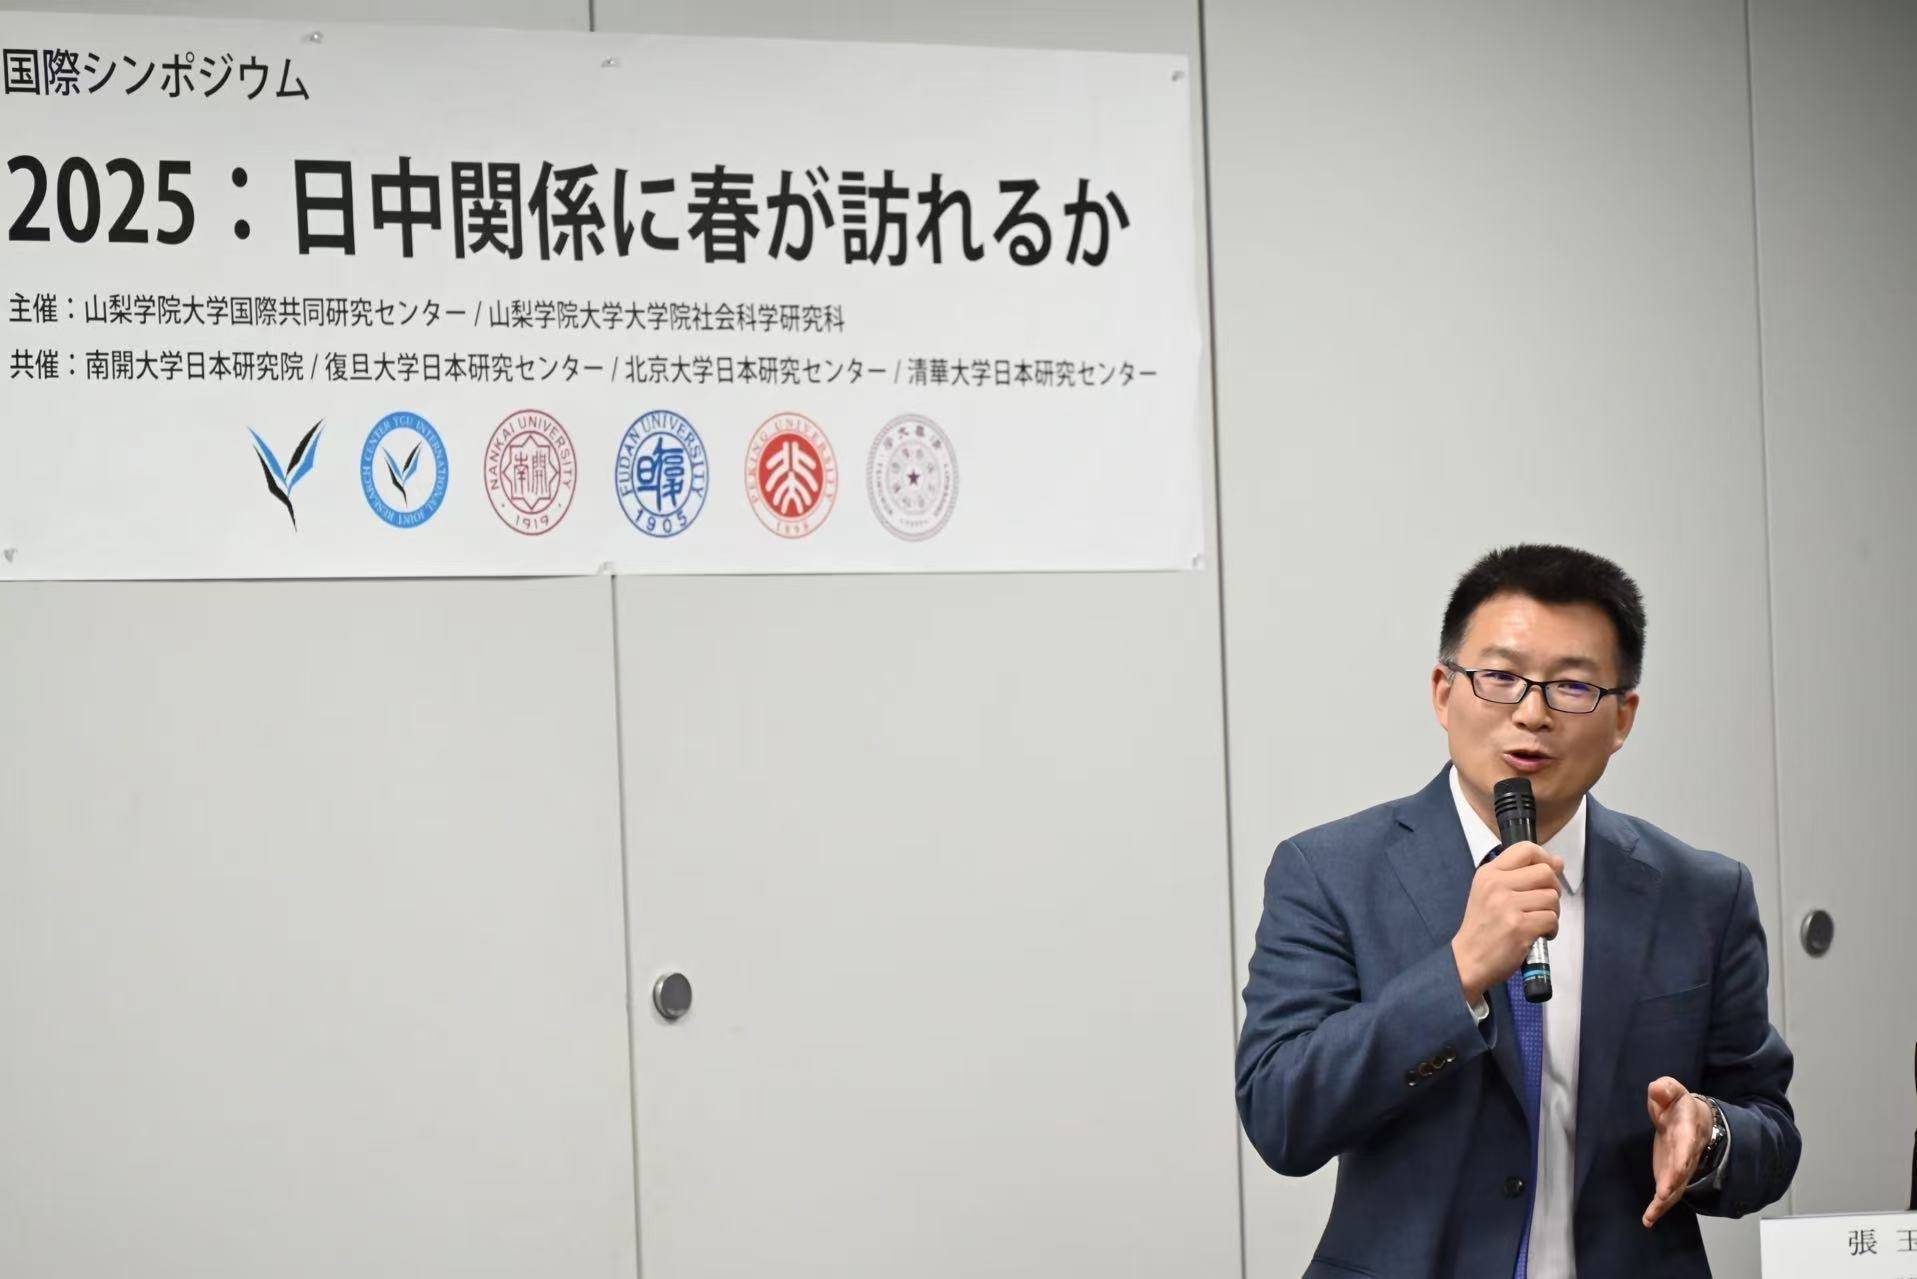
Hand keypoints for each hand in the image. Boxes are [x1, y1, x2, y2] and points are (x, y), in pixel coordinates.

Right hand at [1449, 841, 1563, 998]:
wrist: (1467, 960)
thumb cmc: (1482, 928)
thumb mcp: (1492, 893)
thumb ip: (1523, 876)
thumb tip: (1558, 862)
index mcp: (1489, 873)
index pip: (1526, 849)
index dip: (1545, 858)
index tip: (1548, 873)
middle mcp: (1496, 885)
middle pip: (1546, 872)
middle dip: (1553, 889)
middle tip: (1542, 904)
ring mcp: (1507, 906)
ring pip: (1552, 898)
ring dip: (1552, 913)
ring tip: (1537, 922)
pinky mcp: (1519, 927)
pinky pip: (1552, 919)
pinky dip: (1551, 930)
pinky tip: (1538, 934)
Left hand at [1642, 1077, 1711, 1226]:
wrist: (1690, 1118)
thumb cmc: (1678, 1105)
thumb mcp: (1671, 1090)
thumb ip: (1665, 1089)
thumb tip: (1657, 1089)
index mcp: (1687, 1131)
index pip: (1687, 1144)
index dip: (1684, 1156)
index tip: (1681, 1166)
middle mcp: (1686, 1154)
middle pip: (1682, 1171)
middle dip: (1673, 1183)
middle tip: (1662, 1195)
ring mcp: (1679, 1168)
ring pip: (1675, 1188)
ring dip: (1664, 1201)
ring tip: (1652, 1215)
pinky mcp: (1669, 1176)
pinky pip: (1666, 1194)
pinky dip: (1658, 1208)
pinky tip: (1648, 1221)